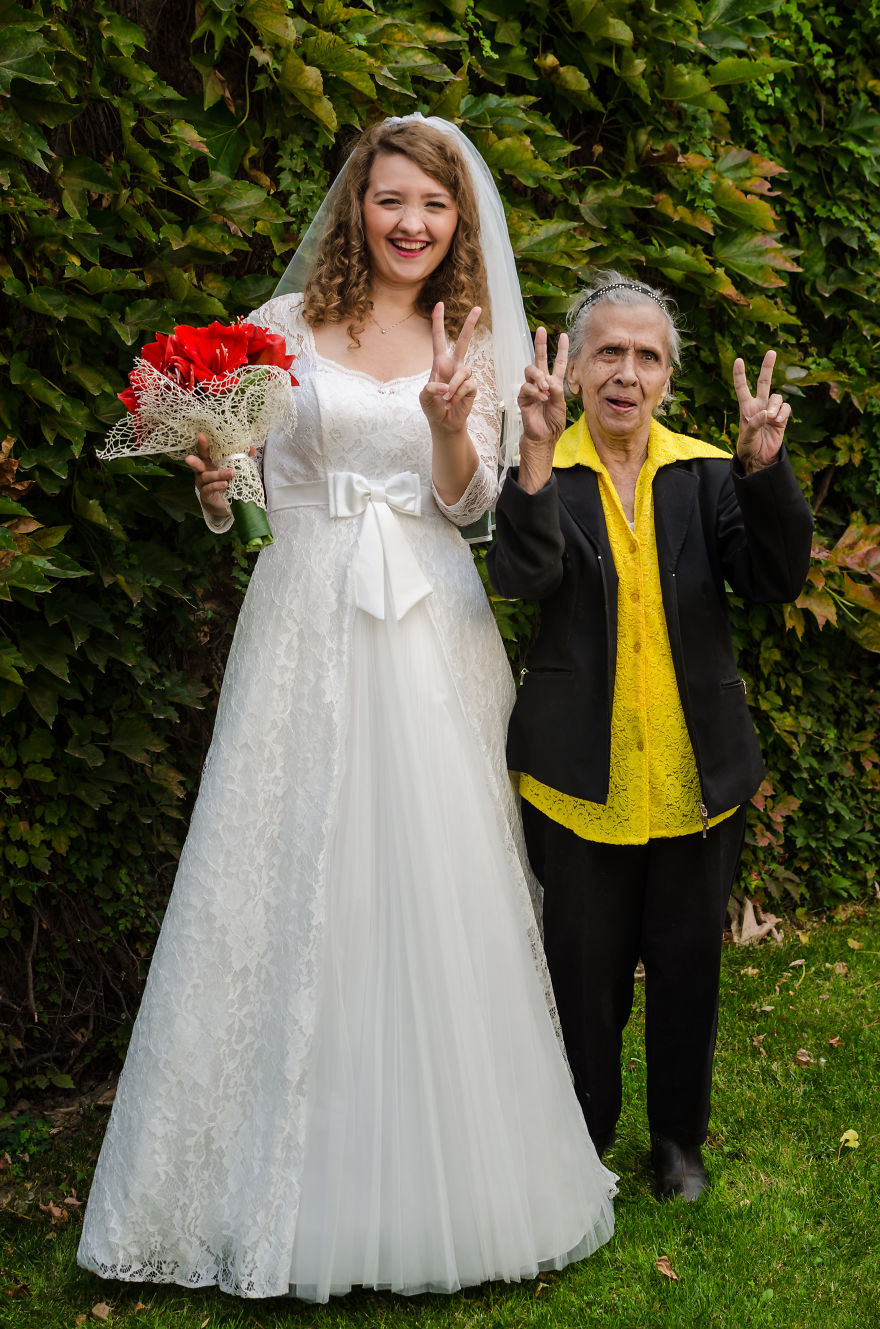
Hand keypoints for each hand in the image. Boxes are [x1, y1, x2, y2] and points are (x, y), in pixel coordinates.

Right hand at [185, 432, 234, 517]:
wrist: (223, 503)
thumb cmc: (227, 482)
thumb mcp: (233, 469)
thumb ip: (241, 458)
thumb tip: (252, 448)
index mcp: (208, 462)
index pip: (204, 451)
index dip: (202, 444)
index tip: (201, 435)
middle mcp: (203, 471)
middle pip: (197, 464)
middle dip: (195, 461)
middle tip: (189, 457)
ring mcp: (203, 483)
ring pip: (206, 477)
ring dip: (218, 474)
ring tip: (231, 473)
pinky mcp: (206, 494)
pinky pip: (209, 489)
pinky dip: (217, 486)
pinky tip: (225, 484)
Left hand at [419, 303, 480, 434]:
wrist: (444, 422)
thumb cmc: (432, 407)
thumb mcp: (424, 398)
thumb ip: (429, 390)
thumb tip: (445, 386)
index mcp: (440, 363)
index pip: (438, 339)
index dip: (438, 322)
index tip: (439, 304)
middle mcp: (454, 365)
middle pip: (463, 342)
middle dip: (470, 325)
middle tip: (478, 308)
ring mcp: (464, 375)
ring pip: (463, 372)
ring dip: (453, 388)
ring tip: (446, 399)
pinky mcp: (472, 386)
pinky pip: (467, 385)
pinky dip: (458, 395)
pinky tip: (454, 402)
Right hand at [517, 328, 568, 493]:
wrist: (543, 437)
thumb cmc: (553, 423)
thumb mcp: (561, 406)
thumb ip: (556, 391)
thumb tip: (548, 380)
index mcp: (554, 383)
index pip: (558, 363)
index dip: (561, 350)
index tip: (564, 335)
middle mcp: (542, 383)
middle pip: (539, 359)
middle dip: (540, 344)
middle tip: (540, 330)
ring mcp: (531, 389)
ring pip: (530, 371)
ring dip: (538, 376)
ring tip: (546, 388)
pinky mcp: (523, 397)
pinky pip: (526, 387)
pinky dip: (535, 392)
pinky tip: (541, 398)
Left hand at [733, 350, 790, 472]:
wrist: (760, 458)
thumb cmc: (748, 447)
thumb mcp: (747, 437)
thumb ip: (755, 424)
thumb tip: (766, 413)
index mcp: (746, 408)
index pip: (742, 388)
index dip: (740, 374)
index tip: (738, 360)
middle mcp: (759, 405)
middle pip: (764, 382)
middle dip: (767, 367)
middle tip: (771, 352)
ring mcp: (771, 410)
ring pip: (777, 397)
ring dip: (776, 406)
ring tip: (771, 419)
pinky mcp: (782, 418)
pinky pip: (786, 408)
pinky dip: (783, 414)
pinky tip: (778, 422)